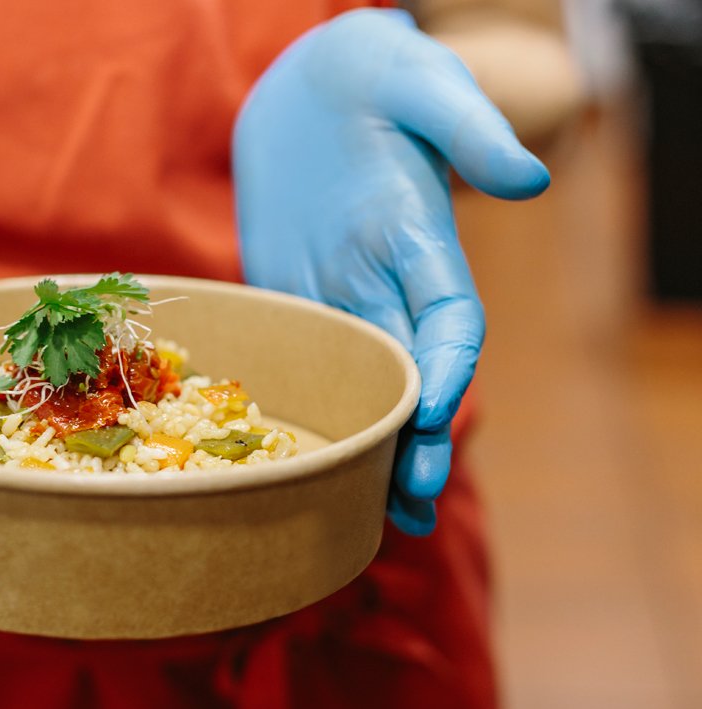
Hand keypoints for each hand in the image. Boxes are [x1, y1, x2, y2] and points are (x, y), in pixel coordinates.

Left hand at [233, 9, 548, 534]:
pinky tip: (308, 468)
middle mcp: (389, 281)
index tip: (435, 411)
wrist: (309, 86)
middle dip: (416, 437)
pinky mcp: (294, 299)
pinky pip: (306, 366)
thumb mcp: (419, 82)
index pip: (451, 317)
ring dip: (372, 450)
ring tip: (378, 517)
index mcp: (422, 239)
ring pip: (363, 386)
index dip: (448, 365)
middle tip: (413, 502)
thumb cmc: (371, 75)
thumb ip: (467, 125)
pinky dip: (315, 417)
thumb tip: (529, 178)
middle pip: (412, 373)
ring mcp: (341, 295)